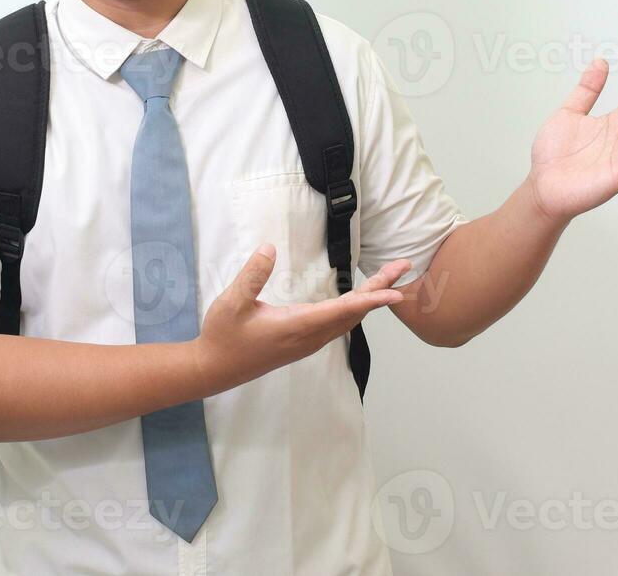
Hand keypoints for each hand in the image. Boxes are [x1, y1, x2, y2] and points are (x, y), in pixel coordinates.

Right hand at [192, 243, 410, 395]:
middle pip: (354, 313)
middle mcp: (309, 337)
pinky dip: (356, 308)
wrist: (215, 369)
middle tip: (402, 266)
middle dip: (380, 290)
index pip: (342, 310)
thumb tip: (270, 248)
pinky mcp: (303, 343)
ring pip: (348, 320)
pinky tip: (360, 299)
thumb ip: (252, 275)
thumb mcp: (231, 302)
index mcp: (297, 326)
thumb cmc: (223, 335)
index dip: (370, 299)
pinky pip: (339, 325)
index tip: (395, 291)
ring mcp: (308, 342)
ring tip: (388, 279)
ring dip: (370, 299)